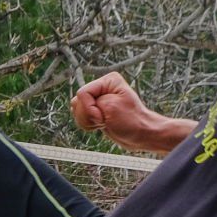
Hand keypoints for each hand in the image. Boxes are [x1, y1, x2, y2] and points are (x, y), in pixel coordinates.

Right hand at [71, 72, 187, 154]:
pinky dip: (87, 125)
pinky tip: (101, 125)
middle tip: (105, 120)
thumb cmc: (131, 121)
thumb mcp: (110, 106)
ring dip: (87, 121)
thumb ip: (88, 102)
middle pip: (77, 102)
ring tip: (104, 123)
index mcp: (108, 81)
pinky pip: (80, 117)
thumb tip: (75, 106)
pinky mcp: (95, 111)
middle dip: (88, 115)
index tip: (103, 117)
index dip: (89, 109)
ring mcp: (97, 100)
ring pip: (76, 110)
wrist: (141, 135)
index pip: (83, 93)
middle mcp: (101, 88)